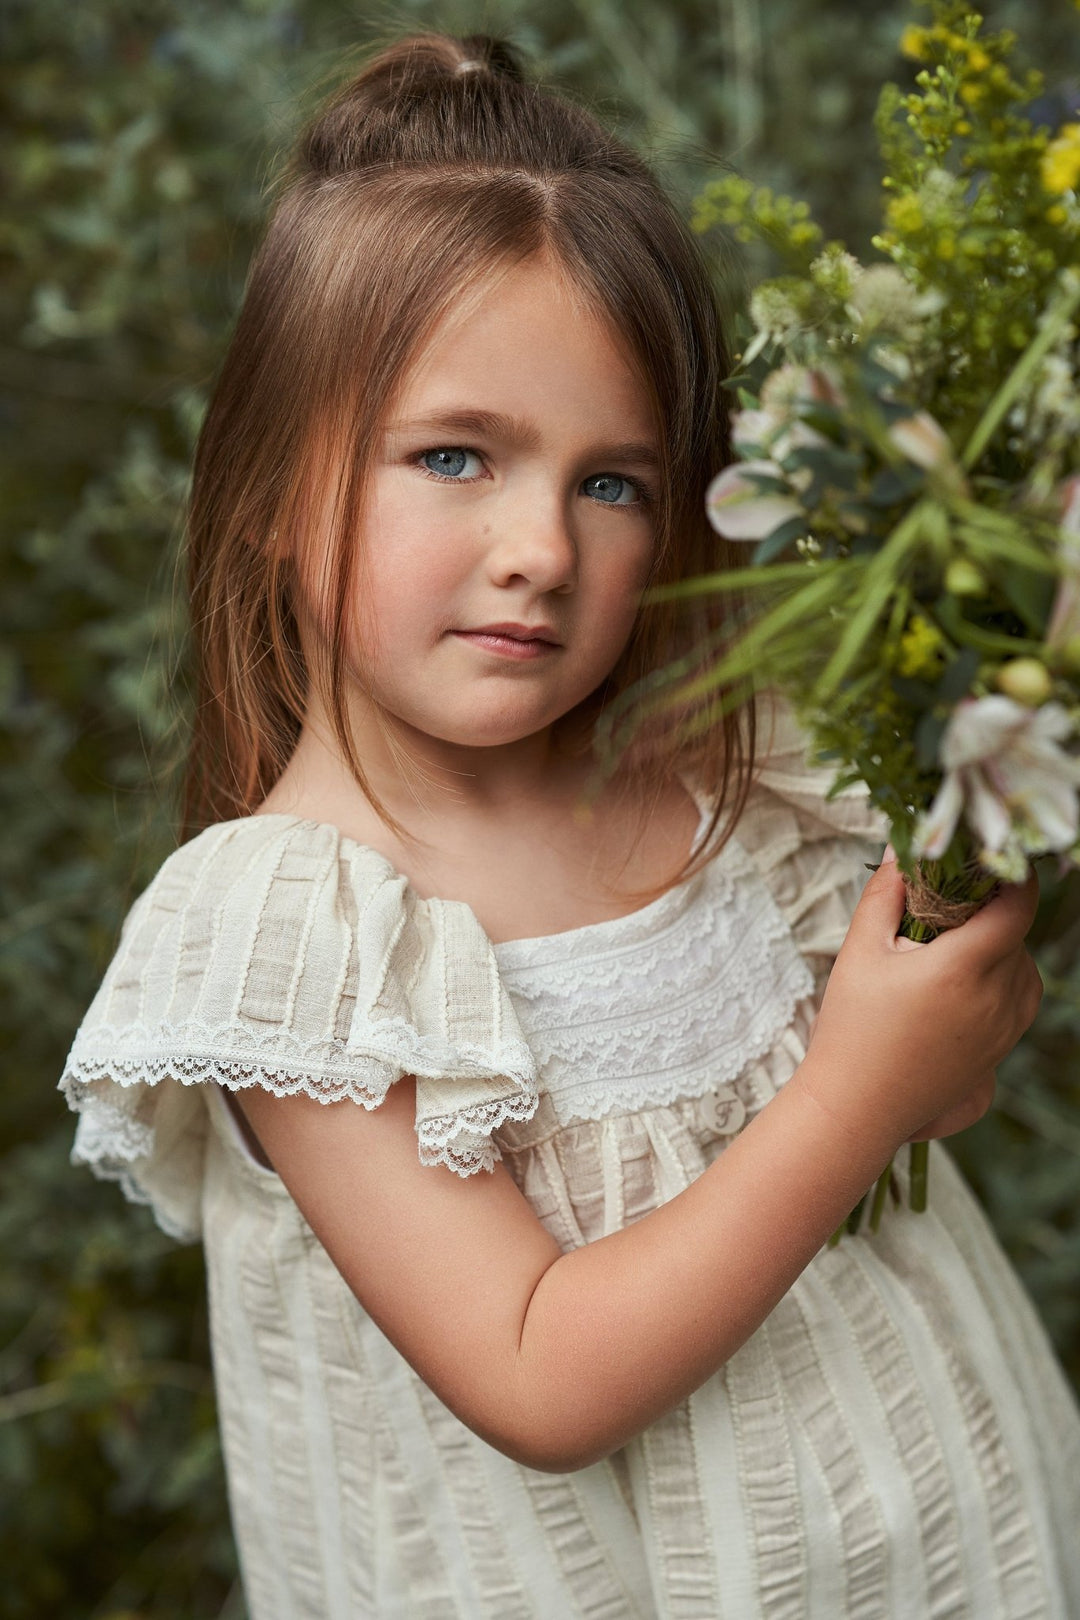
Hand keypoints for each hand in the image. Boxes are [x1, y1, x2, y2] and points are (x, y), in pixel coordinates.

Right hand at [801, 852, 1042, 1152]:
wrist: (855, 1110)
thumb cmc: (851, 1031)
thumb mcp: (860, 952)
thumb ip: (884, 894)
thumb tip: (900, 849)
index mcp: (962, 970)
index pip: (1019, 906)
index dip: (1014, 877)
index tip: (991, 862)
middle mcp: (995, 1001)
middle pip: (1018, 935)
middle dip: (990, 914)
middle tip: (946, 910)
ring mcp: (1004, 1032)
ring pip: (1025, 968)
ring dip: (999, 950)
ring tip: (948, 954)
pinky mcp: (1001, 1054)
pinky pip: (1020, 1002)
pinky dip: (1001, 983)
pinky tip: (959, 989)